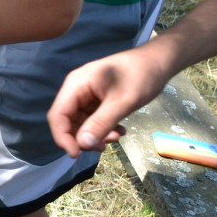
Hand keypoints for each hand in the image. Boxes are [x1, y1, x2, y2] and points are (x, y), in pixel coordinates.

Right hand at [47, 48, 172, 156]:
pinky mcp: (96, 99)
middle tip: (104, 146)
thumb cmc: (141, 76)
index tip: (77, 155)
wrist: (158, 62)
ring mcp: (86, 95)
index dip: (63, 137)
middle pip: (67, 121)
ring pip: (80, 123)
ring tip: (116, 136)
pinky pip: (92, 119)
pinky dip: (103, 129)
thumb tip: (82, 145)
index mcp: (76, 85)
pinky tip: (119, 131)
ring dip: (95, 135)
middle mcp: (76, 90)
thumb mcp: (123, 102)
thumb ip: (101, 123)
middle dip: (82, 137)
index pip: (58, 115)